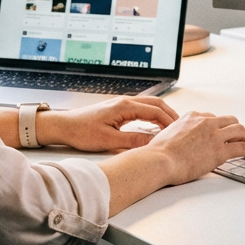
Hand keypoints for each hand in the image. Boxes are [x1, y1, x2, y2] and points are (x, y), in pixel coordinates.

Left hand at [36, 97, 177, 151]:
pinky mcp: (118, 110)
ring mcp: (121, 104)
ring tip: (172, 128)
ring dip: (161, 115)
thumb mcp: (109, 140)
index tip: (180, 131)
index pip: (155, 110)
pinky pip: (141, 110)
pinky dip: (152, 116)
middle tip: (181, 128)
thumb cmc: (81, 131)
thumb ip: (133, 141)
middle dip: (170, 115)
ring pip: (149, 106)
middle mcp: (125, 102)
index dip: (170, 121)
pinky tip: (154, 127)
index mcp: (125, 106)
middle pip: (156, 104)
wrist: (63, 126)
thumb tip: (153, 143)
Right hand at [143, 111, 244, 185]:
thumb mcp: (168, 132)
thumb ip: (178, 131)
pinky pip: (241, 147)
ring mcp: (214, 136)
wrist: (160, 160)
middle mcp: (205, 122)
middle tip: (239, 137)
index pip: (213, 117)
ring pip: (239, 130)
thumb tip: (180, 138)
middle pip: (230, 120)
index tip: (222, 133)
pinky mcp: (219, 151)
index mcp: (192, 117)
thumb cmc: (159, 152)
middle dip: (236, 128)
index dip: (220, 126)